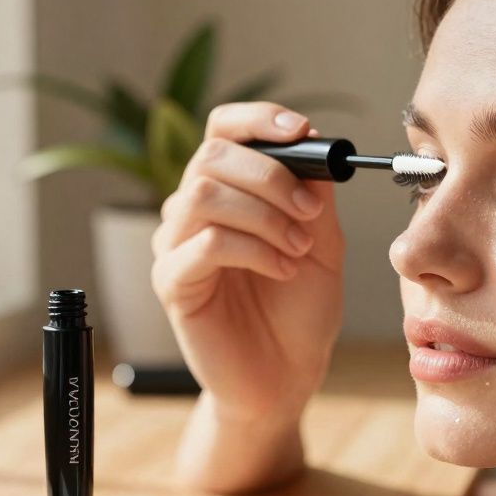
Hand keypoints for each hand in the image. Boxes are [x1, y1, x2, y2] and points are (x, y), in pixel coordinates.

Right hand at [151, 102, 344, 421]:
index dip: (258, 119)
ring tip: (299, 246)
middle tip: (310, 212)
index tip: (300, 131)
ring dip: (265, 215)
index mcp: (229, 190)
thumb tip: (314, 143)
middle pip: (212, 155)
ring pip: (204, 193)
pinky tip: (282, 270)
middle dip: (271, 175)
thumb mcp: (323, 242)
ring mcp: (176, 245)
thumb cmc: (299, 311)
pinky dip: (253, 249)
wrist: (286, 376)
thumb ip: (315, 194)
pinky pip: (203, 244)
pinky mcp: (171, 282)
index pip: (224, 129)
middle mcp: (193, 209)